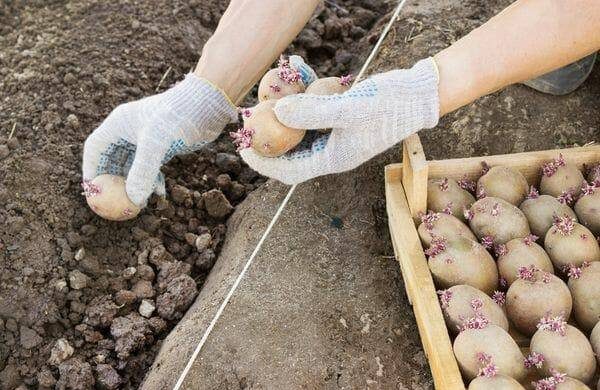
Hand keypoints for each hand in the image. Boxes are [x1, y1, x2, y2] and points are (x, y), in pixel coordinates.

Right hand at [83, 74, 237, 205]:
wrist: (208, 104)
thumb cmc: (178, 116)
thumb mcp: (156, 144)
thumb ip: (143, 171)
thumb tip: (134, 199)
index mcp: (119, 123)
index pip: (95, 148)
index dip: (91, 170)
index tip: (93, 192)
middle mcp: (129, 130)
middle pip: (112, 160)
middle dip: (114, 182)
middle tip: (115, 203)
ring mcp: (146, 138)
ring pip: (132, 166)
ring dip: (135, 184)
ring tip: (141, 202)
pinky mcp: (162, 146)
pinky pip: (150, 167)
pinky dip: (152, 180)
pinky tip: (159, 192)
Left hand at [240, 58, 439, 184]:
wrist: (420, 94)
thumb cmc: (390, 104)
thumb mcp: (351, 108)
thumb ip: (314, 112)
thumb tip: (277, 112)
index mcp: (334, 159)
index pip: (290, 171)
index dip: (264, 163)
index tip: (243, 149)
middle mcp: (333, 151)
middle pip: (291, 151)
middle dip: (269, 136)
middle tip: (249, 118)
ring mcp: (337, 134)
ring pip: (301, 128)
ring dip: (285, 111)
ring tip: (270, 90)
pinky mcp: (341, 118)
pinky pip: (315, 110)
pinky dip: (305, 94)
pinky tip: (299, 68)